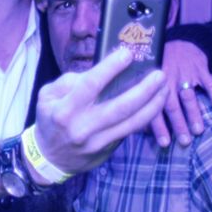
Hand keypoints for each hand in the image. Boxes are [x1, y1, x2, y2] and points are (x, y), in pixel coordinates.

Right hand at [35, 46, 167, 173]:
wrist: (50, 158)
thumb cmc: (50, 119)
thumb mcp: (47, 96)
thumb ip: (69, 81)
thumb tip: (100, 72)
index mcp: (65, 109)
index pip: (90, 85)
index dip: (110, 68)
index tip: (127, 54)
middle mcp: (82, 126)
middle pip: (120, 106)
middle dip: (144, 89)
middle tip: (159, 74)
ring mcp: (97, 141)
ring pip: (132, 123)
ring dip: (153, 105)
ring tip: (165, 88)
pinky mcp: (108, 149)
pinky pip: (130, 131)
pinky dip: (146, 117)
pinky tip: (155, 104)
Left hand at [150, 40, 211, 147]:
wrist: (180, 40)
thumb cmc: (161, 65)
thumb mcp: (149, 75)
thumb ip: (146, 97)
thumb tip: (140, 125)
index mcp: (151, 83)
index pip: (153, 107)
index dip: (159, 126)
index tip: (165, 143)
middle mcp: (166, 78)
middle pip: (172, 104)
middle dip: (178, 124)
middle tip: (184, 141)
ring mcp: (184, 72)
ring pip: (189, 96)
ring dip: (194, 114)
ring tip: (199, 131)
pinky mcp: (200, 67)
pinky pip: (209, 82)